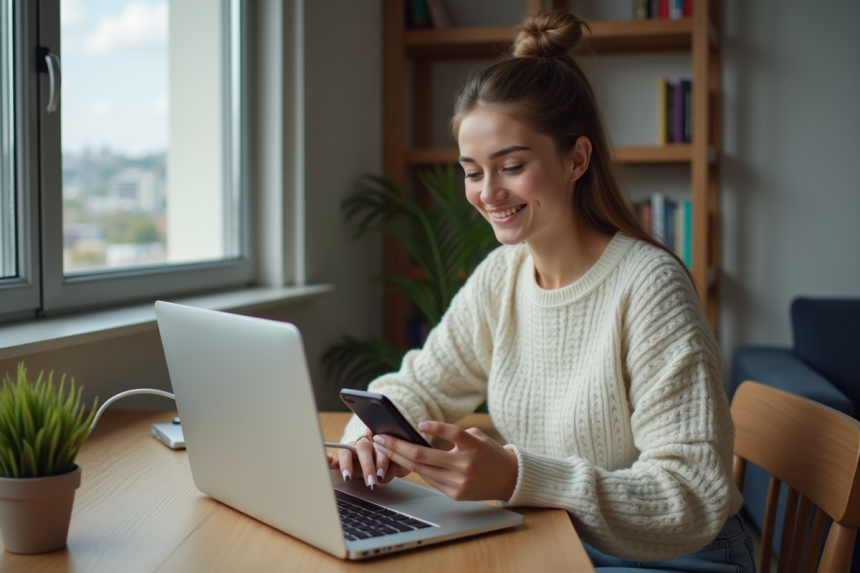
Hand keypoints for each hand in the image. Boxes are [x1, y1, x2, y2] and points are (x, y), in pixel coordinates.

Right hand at [327, 427, 409, 488]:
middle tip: (371, 481)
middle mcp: (364, 443)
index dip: (381, 461)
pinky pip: (334, 457)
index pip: (381, 448)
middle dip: (367, 466)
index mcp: (380, 443)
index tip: (381, 474)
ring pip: (347, 451)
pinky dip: (329, 459)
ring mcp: (352, 450)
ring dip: (347, 464)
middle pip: (363, 448)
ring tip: (348, 476)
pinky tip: (326, 461)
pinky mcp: (342, 458)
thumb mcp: (397, 465)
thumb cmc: (390, 463)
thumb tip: (387, 473)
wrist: (384, 463)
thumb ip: (394, 468)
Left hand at [371, 421, 518, 501]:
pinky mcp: (455, 494)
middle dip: (397, 446)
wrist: (509, 479)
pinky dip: (415, 469)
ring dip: (399, 458)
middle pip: (423, 456)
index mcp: (473, 446)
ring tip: (384, 448)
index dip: (436, 428)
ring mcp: (459, 482)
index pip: (453, 434)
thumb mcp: (477, 437)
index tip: (420, 424)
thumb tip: (423, 432)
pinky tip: (401, 460)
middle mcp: (465, 465)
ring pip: (421, 469)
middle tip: (380, 437)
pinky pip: (429, 479)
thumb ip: (454, 435)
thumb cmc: (490, 453)